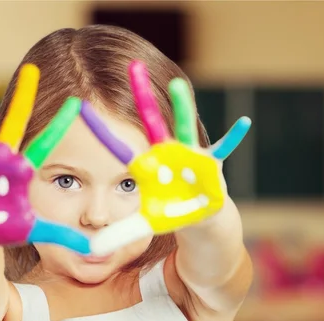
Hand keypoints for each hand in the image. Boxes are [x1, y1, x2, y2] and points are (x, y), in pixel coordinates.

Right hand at [0, 64, 90, 253]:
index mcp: (23, 170)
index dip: (59, 125)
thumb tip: (93, 248)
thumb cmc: (8, 228)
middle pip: (17, 123)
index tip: (76, 104)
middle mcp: (5, 158)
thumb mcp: (37, 230)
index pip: (46, 143)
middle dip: (25, 98)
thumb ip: (63, 235)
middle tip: (34, 70)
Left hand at [80, 60, 249, 255]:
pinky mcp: (210, 164)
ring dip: (182, 107)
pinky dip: (234, 137)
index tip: (79, 108)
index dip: (101, 132)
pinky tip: (244, 121)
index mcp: (147, 165)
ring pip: (185, 127)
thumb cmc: (170, 212)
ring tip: (178, 85)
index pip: (119, 147)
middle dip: (142, 96)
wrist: (199, 214)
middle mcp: (165, 153)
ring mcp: (188, 155)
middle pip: (152, 121)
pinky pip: (224, 148)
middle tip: (132, 66)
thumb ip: (119, 234)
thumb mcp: (144, 225)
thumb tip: (92, 251)